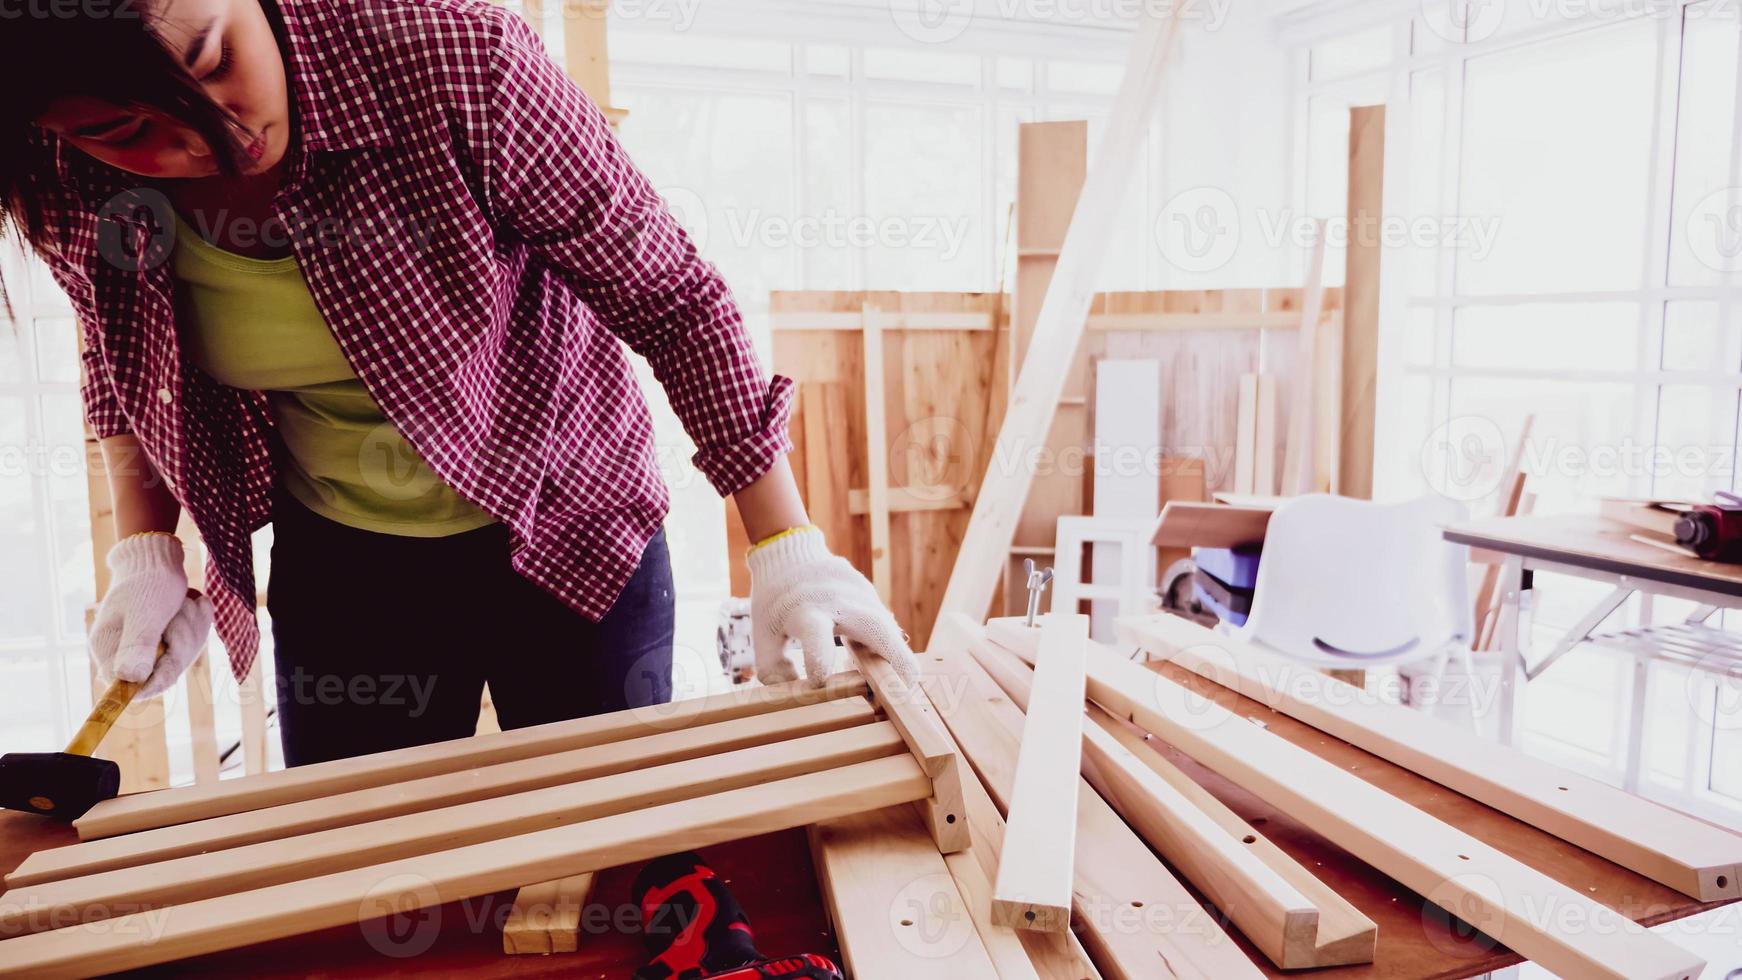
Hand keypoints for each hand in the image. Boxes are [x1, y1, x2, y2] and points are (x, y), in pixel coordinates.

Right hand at [89, 533, 212, 699]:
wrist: (158, 558)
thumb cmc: (148, 583)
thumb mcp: (145, 613)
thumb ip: (138, 644)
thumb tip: (129, 678)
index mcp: (107, 650)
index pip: (128, 688)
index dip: (155, 680)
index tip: (173, 655)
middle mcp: (124, 654)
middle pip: (162, 673)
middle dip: (181, 641)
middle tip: (181, 610)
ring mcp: (147, 648)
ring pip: (182, 657)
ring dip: (192, 628)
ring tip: (185, 603)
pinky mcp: (166, 641)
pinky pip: (191, 644)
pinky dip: (197, 622)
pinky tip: (192, 603)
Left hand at [746, 526, 919, 686]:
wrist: (790, 556)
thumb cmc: (774, 602)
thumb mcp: (762, 635)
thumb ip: (774, 671)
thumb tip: (805, 696)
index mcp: (805, 610)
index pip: (816, 635)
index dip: (819, 662)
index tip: (818, 683)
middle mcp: (838, 599)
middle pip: (875, 628)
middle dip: (896, 662)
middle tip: (904, 693)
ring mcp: (860, 592)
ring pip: (888, 628)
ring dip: (896, 659)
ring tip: (894, 687)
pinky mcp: (870, 592)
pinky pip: (884, 624)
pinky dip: (887, 647)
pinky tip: (879, 664)